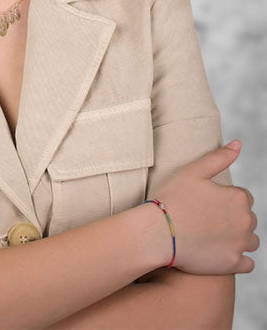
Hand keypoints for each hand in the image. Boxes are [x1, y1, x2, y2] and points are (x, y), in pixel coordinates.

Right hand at [154, 141, 258, 274]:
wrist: (158, 232)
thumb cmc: (172, 198)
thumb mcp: (193, 171)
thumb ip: (219, 157)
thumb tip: (239, 144)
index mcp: (238, 197)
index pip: (243, 197)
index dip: (224, 198)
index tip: (206, 202)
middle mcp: (246, 221)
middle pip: (248, 219)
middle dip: (233, 218)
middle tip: (205, 218)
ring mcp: (241, 244)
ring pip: (250, 240)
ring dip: (238, 238)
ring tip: (212, 235)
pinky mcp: (234, 264)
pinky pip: (247, 263)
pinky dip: (237, 258)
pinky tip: (218, 252)